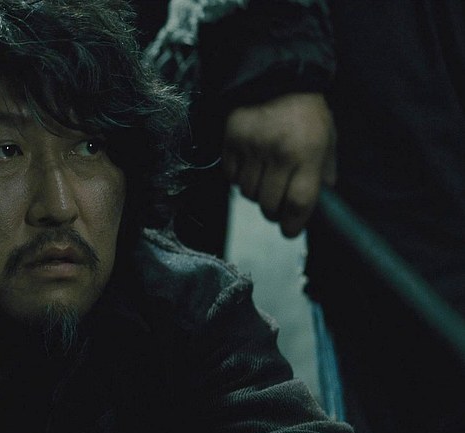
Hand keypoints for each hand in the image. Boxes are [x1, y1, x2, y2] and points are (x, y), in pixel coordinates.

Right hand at [221, 92, 335, 236]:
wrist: (276, 75)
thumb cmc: (305, 108)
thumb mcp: (327, 135)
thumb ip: (326, 167)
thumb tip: (322, 194)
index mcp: (308, 154)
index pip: (299, 203)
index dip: (293, 224)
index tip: (290, 231)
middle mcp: (279, 154)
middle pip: (269, 204)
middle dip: (273, 211)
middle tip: (276, 205)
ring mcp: (253, 148)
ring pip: (248, 193)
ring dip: (255, 193)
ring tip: (263, 179)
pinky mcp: (232, 142)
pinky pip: (231, 176)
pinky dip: (238, 178)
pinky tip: (248, 166)